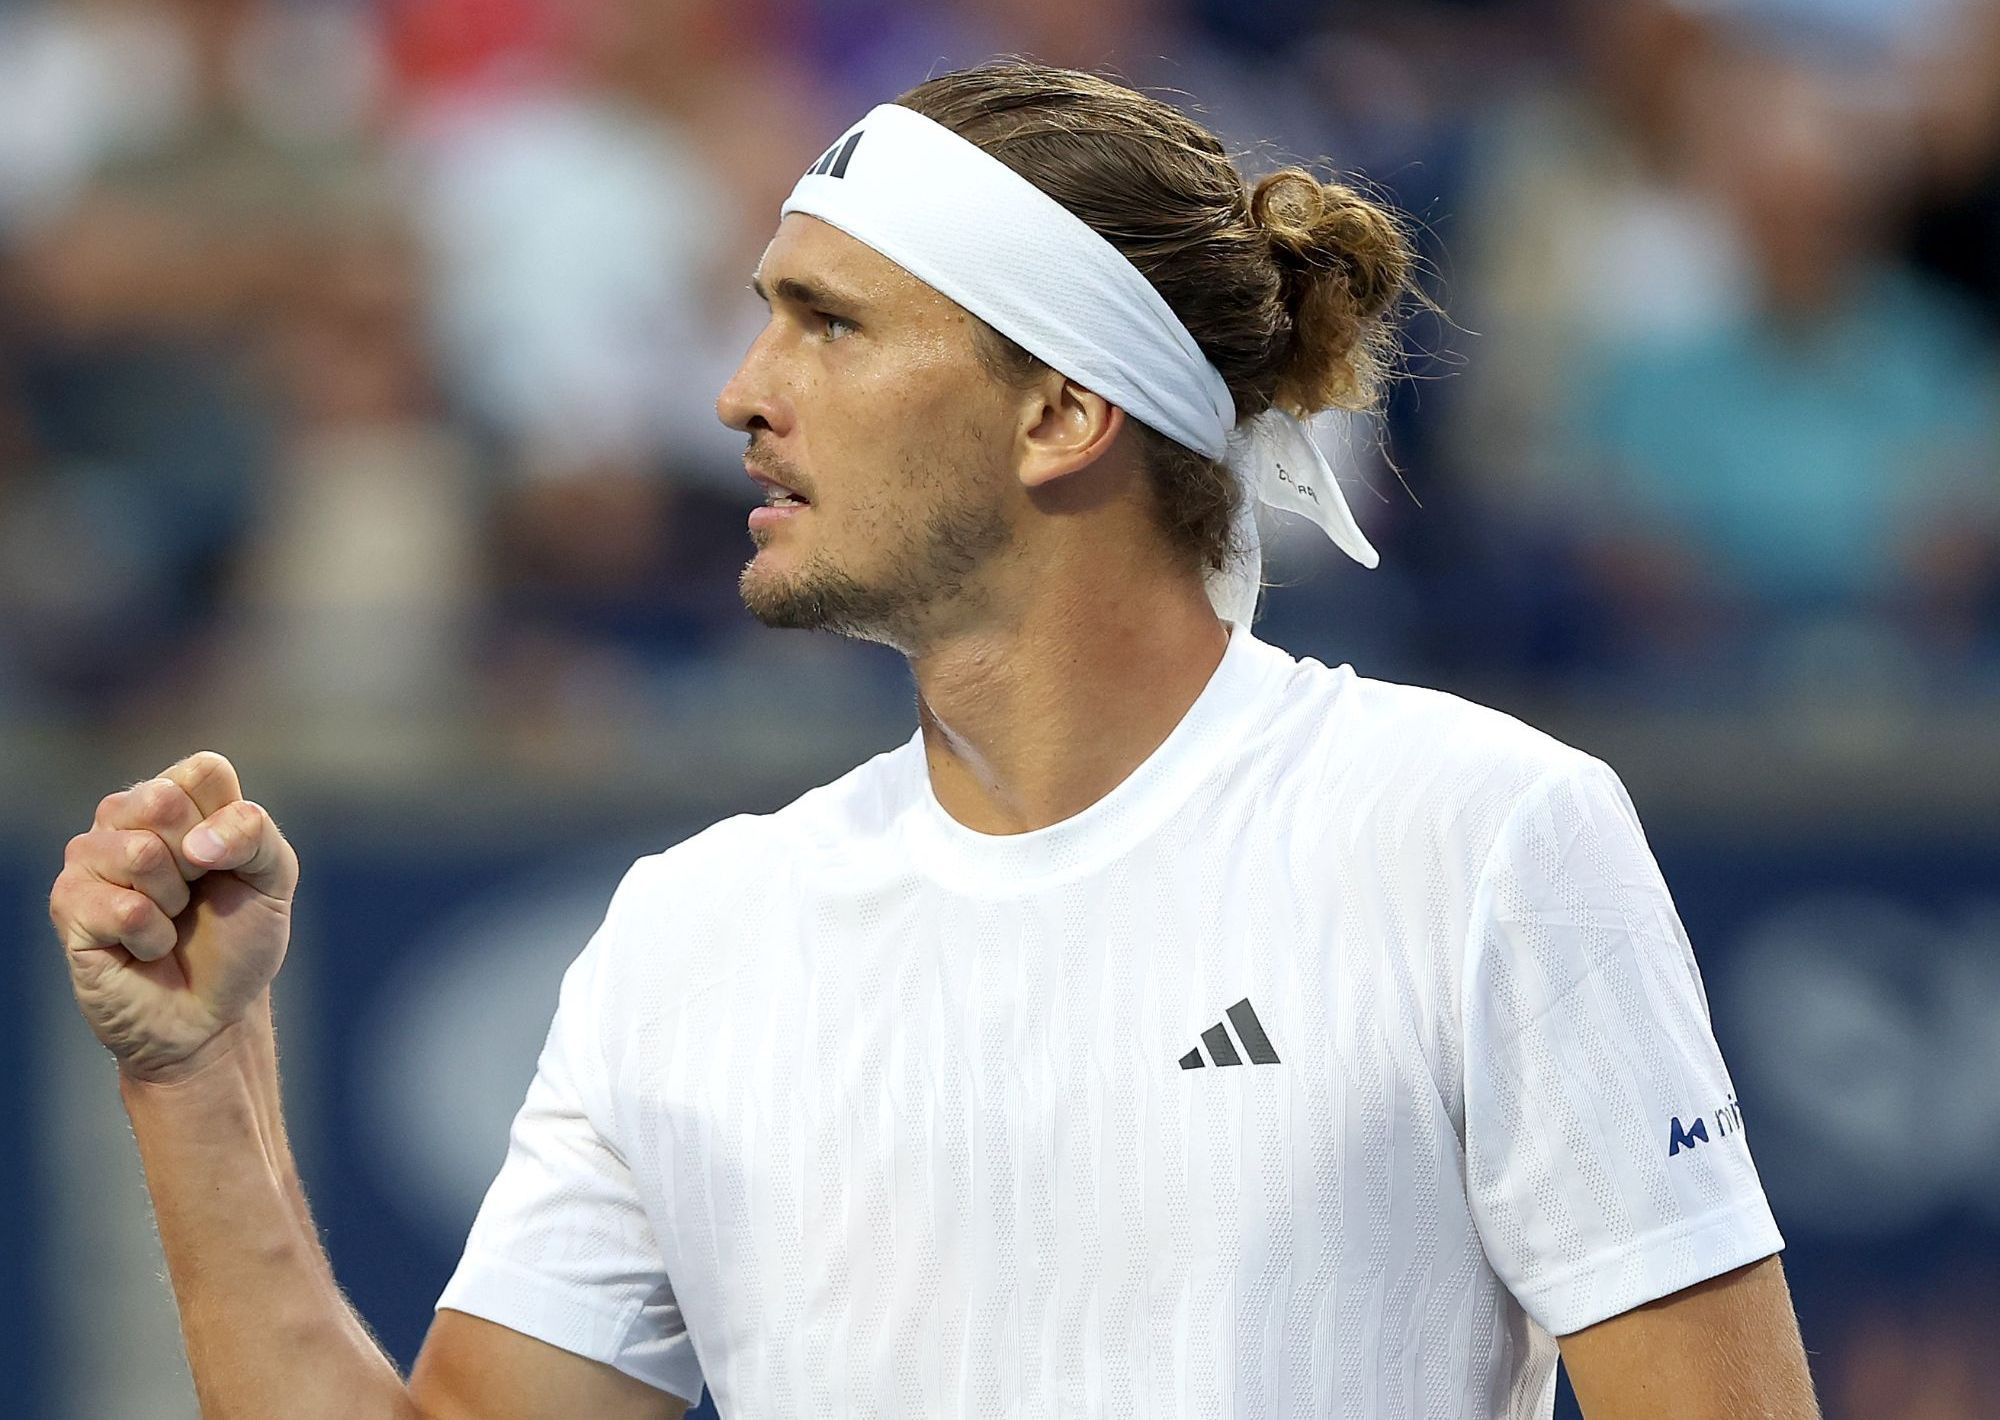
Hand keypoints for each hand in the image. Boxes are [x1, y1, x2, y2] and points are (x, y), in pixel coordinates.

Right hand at [50, 751, 298, 1081]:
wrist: (212, 1012)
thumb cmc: (239, 939)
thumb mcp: (273, 878)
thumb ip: (255, 834)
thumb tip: (195, 843)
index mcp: (176, 799)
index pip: (203, 770)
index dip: (229, 823)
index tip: (228, 864)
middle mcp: (123, 818)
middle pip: (163, 801)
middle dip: (200, 862)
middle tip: (195, 896)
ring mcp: (89, 859)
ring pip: (140, 853)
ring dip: (174, 903)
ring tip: (169, 922)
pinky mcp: (68, 905)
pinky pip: (125, 908)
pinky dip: (152, 939)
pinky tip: (145, 949)